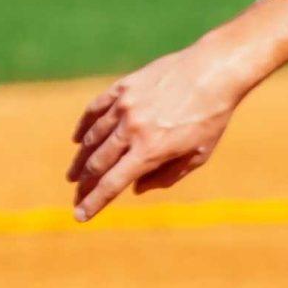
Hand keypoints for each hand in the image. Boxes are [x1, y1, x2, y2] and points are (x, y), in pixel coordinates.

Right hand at [66, 0, 287, 221]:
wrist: (214, 71)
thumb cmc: (211, 118)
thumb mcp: (197, 156)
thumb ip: (166, 177)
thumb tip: (135, 188)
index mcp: (151, 150)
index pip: (112, 184)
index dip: (94, 202)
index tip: (80, 216)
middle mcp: (133, 129)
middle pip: (97, 163)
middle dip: (84, 185)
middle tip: (76, 196)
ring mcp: (125, 106)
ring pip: (92, 138)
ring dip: (81, 160)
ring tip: (74, 175)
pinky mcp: (123, 87)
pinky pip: (95, 110)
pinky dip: (84, 127)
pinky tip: (78, 140)